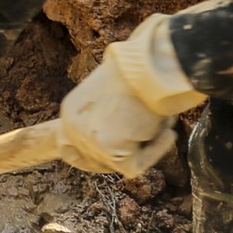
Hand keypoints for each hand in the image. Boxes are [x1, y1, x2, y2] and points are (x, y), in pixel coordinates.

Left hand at [54, 14, 202, 176]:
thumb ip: (105, 115)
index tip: (108, 154)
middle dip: (117, 156)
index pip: (66, 146)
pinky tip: (166, 131)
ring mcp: (90, 142)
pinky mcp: (111, 153)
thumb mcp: (112, 91)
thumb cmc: (139, 72)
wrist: (151, 67)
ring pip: (121, 162)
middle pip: (92, 161)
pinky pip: (138, 166)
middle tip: (143, 143)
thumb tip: (118, 135)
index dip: (87, 154)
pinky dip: (157, 149)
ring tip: (155, 118)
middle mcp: (73, 129)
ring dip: (143, 144)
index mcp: (70, 111)